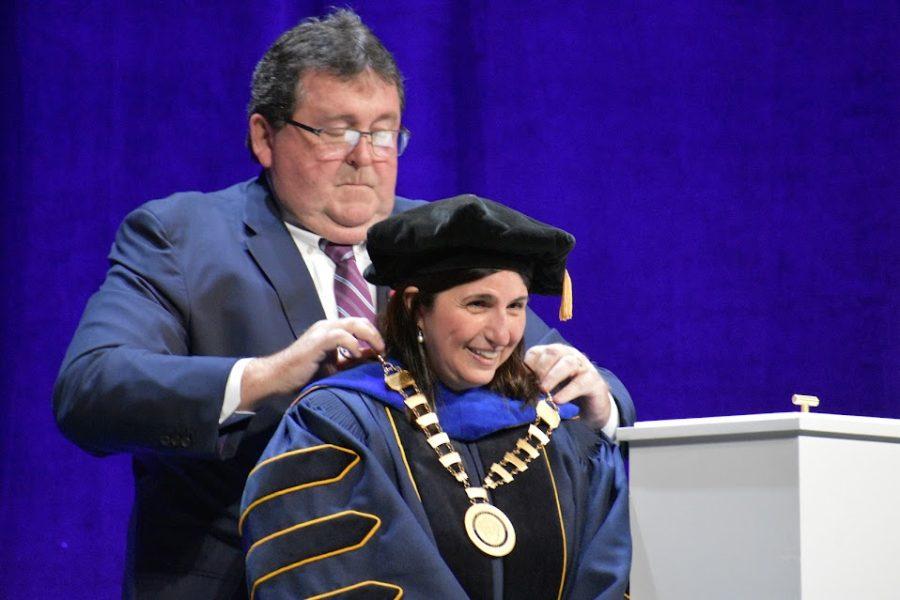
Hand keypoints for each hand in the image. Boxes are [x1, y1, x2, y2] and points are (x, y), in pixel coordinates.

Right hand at [239, 318, 383, 410]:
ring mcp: (322, 331)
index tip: (382, 350)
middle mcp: (328, 326)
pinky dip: (353, 344)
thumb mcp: (333, 366)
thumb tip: (371, 357)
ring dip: (370, 337)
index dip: (373, 335)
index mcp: (331, 330)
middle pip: (360, 321)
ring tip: (376, 351)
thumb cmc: (303, 373)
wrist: (278, 376)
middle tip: (383, 350)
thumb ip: (350, 360)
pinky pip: (341, 336)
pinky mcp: (318, 340)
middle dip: (375, 334)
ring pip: (354, 324)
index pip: (358, 324)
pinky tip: (355, 355)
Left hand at [524, 343, 611, 429]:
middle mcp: (569, 354)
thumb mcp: (546, 385)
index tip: (521, 380)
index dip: (528, 364)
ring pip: (568, 364)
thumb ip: (532, 381)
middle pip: (553, 352)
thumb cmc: (564, 392)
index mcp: (554, 353)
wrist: (591, 406)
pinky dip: (567, 391)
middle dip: (540, 368)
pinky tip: (557, 401)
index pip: (537, 351)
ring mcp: (583, 366)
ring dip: (553, 376)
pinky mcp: (594, 381)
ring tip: (544, 390)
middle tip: (533, 385)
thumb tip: (514, 385)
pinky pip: (581, 382)